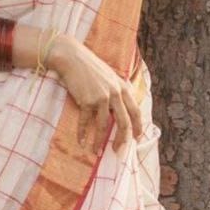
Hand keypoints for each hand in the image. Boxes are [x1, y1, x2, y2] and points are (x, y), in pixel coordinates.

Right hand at [48, 35, 141, 155]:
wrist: (72, 58)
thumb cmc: (90, 67)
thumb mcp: (110, 77)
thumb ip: (117, 91)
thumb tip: (121, 109)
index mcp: (123, 88)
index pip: (136, 111)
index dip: (137, 127)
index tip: (136, 139)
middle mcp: (115, 93)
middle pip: (123, 122)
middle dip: (122, 140)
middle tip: (118, 151)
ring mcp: (101, 97)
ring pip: (103, 126)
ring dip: (99, 141)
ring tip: (96, 152)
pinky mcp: (86, 100)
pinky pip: (85, 122)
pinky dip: (82, 133)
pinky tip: (81, 142)